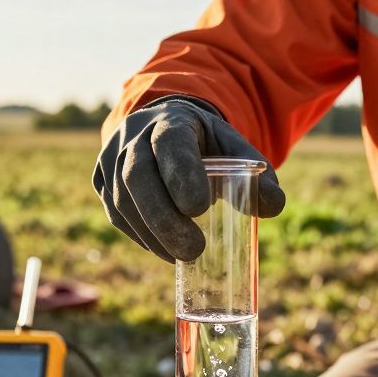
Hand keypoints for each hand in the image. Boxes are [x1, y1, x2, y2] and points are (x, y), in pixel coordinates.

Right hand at [92, 96, 284, 261]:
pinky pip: (115, 213)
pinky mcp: (101, 182)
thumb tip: (275, 206)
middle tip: (193, 250)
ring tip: (183, 256)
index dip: (180, 176)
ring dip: (152, 234)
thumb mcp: (234, 149)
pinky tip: (164, 250)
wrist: (162, 128)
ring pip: (122, 200)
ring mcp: (111, 158)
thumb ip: (258, 174)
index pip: (169, 144)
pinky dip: (140, 236)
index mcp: (170, 120)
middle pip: (137, 177)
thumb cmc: (205, 144)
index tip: (200, 209)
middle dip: (164, 218)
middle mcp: (132, 136)